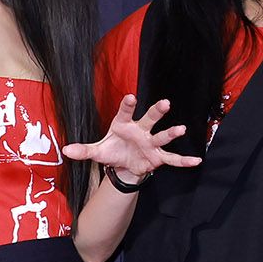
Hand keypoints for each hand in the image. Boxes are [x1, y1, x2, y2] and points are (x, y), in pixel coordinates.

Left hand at [62, 95, 201, 186]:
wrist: (124, 164)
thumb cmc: (113, 150)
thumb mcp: (97, 151)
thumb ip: (83, 150)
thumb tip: (65, 150)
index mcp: (124, 124)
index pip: (125, 112)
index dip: (127, 105)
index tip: (130, 97)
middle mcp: (141, 130)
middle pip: (150, 118)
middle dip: (156, 111)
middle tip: (165, 103)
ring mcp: (151, 142)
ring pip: (162, 135)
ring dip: (171, 132)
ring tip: (181, 129)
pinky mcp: (158, 156)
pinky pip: (172, 158)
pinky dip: (184, 160)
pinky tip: (196, 160)